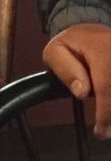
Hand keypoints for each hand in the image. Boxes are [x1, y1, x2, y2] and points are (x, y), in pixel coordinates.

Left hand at [44, 23, 110, 137]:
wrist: (92, 28)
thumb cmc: (72, 43)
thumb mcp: (55, 51)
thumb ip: (65, 70)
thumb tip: (82, 92)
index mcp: (103, 49)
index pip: (106, 87)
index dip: (106, 114)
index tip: (101, 131)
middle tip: (107, 132)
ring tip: (108, 124)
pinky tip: (109, 112)